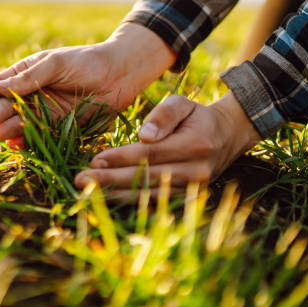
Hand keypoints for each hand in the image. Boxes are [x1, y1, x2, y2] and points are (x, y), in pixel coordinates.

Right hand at [0, 23, 175, 145]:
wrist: (119, 75)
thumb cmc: (86, 61)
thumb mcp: (55, 64)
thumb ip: (29, 76)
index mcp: (25, 73)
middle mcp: (30, 94)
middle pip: (4, 107)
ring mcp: (43, 112)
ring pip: (17, 124)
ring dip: (8, 129)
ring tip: (2, 132)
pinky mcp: (56, 127)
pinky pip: (36, 137)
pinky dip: (25, 142)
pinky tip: (17, 144)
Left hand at [74, 92, 261, 200]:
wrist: (227, 137)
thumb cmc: (197, 117)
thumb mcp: (182, 104)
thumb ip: (164, 115)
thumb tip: (145, 136)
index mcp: (195, 144)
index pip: (150, 154)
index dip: (121, 158)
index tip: (94, 160)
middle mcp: (196, 171)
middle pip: (145, 178)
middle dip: (109, 181)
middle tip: (80, 180)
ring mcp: (192, 189)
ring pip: (148, 195)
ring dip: (115, 195)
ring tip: (86, 193)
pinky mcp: (186, 199)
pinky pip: (154, 202)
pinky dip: (129, 202)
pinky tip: (106, 199)